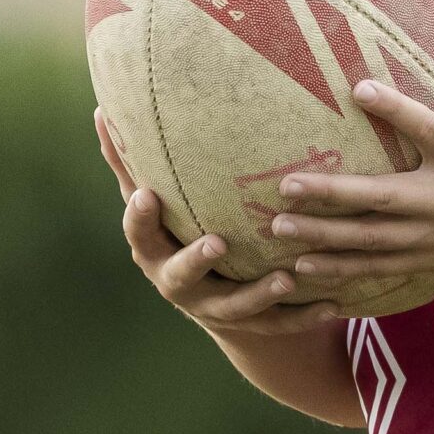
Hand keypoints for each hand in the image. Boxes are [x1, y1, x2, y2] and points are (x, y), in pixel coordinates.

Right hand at [93, 109, 343, 338]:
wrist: (208, 296)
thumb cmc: (176, 229)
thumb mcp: (154, 201)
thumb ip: (130, 163)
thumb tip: (102, 110)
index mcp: (154, 249)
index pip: (139, 234)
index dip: (140, 218)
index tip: (148, 195)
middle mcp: (179, 282)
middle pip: (181, 277)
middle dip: (196, 261)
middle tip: (217, 242)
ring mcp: (215, 307)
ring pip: (234, 307)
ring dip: (258, 295)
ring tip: (285, 278)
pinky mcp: (251, 323)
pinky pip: (278, 324)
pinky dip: (304, 317)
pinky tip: (331, 306)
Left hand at [267, 31, 433, 289]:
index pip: (429, 131)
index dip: (396, 110)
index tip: (359, 87)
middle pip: (381, 199)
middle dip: (332, 195)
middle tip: (286, 186)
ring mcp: (433, 238)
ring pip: (370, 241)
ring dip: (323, 237)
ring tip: (279, 228)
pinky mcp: (428, 260)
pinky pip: (378, 268)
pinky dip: (341, 269)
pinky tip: (303, 267)